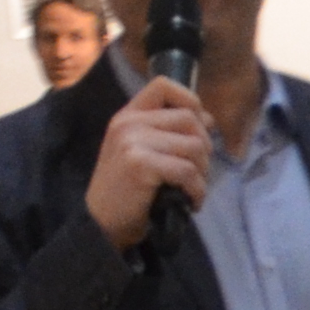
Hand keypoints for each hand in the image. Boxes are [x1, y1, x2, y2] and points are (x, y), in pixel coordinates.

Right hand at [87, 77, 210, 250]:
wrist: (101, 224)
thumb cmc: (126, 190)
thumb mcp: (142, 152)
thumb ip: (168, 132)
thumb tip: (208, 119)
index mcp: (127, 116)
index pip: (163, 85)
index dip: (190, 101)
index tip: (198, 128)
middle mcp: (128, 123)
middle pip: (189, 119)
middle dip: (204, 148)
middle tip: (197, 172)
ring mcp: (132, 142)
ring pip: (195, 146)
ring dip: (203, 172)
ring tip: (192, 189)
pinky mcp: (140, 165)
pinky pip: (188, 171)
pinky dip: (197, 190)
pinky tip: (191, 202)